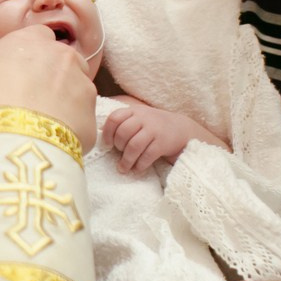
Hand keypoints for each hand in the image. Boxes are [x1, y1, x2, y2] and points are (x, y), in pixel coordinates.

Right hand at [0, 25, 96, 150]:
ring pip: (76, 89)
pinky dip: (69, 129)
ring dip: (63, 102)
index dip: (28, 57)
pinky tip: (50, 141)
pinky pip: (81, 119)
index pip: (37, 38)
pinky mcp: (92, 115)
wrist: (10, 139)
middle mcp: (61, 55)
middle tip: (30, 101)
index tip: (17, 75)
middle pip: (61, 61)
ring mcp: (82, 84)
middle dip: (50, 77)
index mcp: (29, 40)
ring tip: (41, 125)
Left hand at [104, 102, 227, 172]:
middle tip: (118, 153)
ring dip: (126, 160)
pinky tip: (137, 169)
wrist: (181, 129)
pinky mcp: (163, 143)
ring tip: (123, 168)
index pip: (115, 117)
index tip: (107, 143)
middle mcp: (144, 118)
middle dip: (118, 146)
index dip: (107, 132)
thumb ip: (122, 122)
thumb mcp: (138, 118)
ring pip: (134, 146)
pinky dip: (140, 165)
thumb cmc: (153, 126)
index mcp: (134, 111)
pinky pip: (147, 156)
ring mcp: (154, 130)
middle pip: (123, 132)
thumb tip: (99, 133)